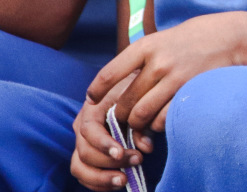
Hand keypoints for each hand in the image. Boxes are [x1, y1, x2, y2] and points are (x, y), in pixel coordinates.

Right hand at [71, 74, 151, 190]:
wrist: (135, 86)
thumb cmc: (138, 91)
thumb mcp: (140, 99)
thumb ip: (142, 123)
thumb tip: (145, 148)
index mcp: (92, 109)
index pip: (89, 131)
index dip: (103, 144)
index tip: (120, 153)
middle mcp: (83, 127)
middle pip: (84, 152)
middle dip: (109, 162)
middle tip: (138, 160)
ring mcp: (83, 143)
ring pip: (79, 168)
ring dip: (100, 178)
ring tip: (124, 180)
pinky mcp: (88, 155)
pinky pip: (85, 174)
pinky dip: (99, 183)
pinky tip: (118, 183)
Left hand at [86, 11, 246, 133]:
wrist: (232, 36)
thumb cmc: (196, 37)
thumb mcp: (165, 37)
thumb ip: (143, 56)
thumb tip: (117, 78)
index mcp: (147, 46)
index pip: (109, 73)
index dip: (97, 91)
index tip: (93, 99)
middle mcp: (157, 62)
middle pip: (125, 101)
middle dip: (121, 115)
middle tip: (124, 119)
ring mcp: (174, 78)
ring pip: (141, 114)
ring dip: (138, 124)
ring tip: (141, 124)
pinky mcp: (189, 92)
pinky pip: (163, 119)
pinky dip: (158, 125)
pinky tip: (161, 121)